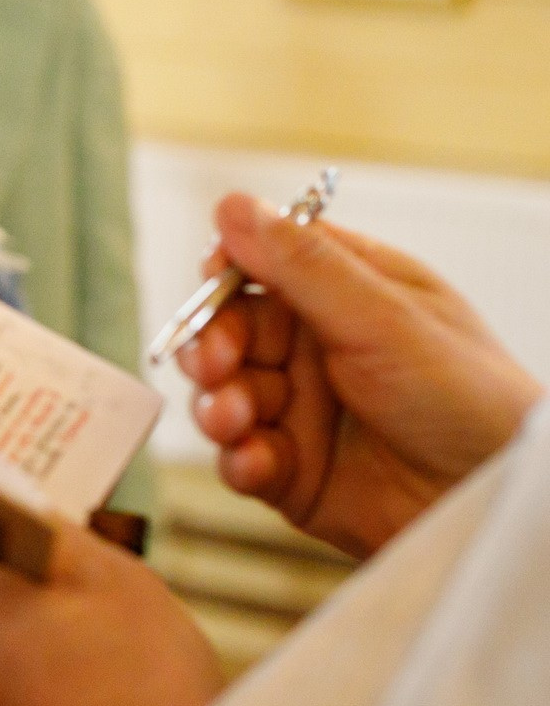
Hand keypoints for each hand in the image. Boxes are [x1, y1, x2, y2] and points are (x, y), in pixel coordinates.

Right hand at [182, 194, 540, 558]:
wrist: (493, 499)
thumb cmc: (471, 399)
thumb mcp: (384, 320)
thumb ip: (303, 265)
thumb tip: (235, 206)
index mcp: (348, 293)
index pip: (264, 262)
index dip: (227, 271)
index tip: (212, 283)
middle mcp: (319, 347)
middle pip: (229, 331)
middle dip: (211, 347)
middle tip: (217, 365)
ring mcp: (304, 409)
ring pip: (224, 394)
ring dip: (218, 406)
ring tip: (235, 422)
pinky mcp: (293, 468)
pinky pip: (239, 457)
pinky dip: (238, 459)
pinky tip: (259, 461)